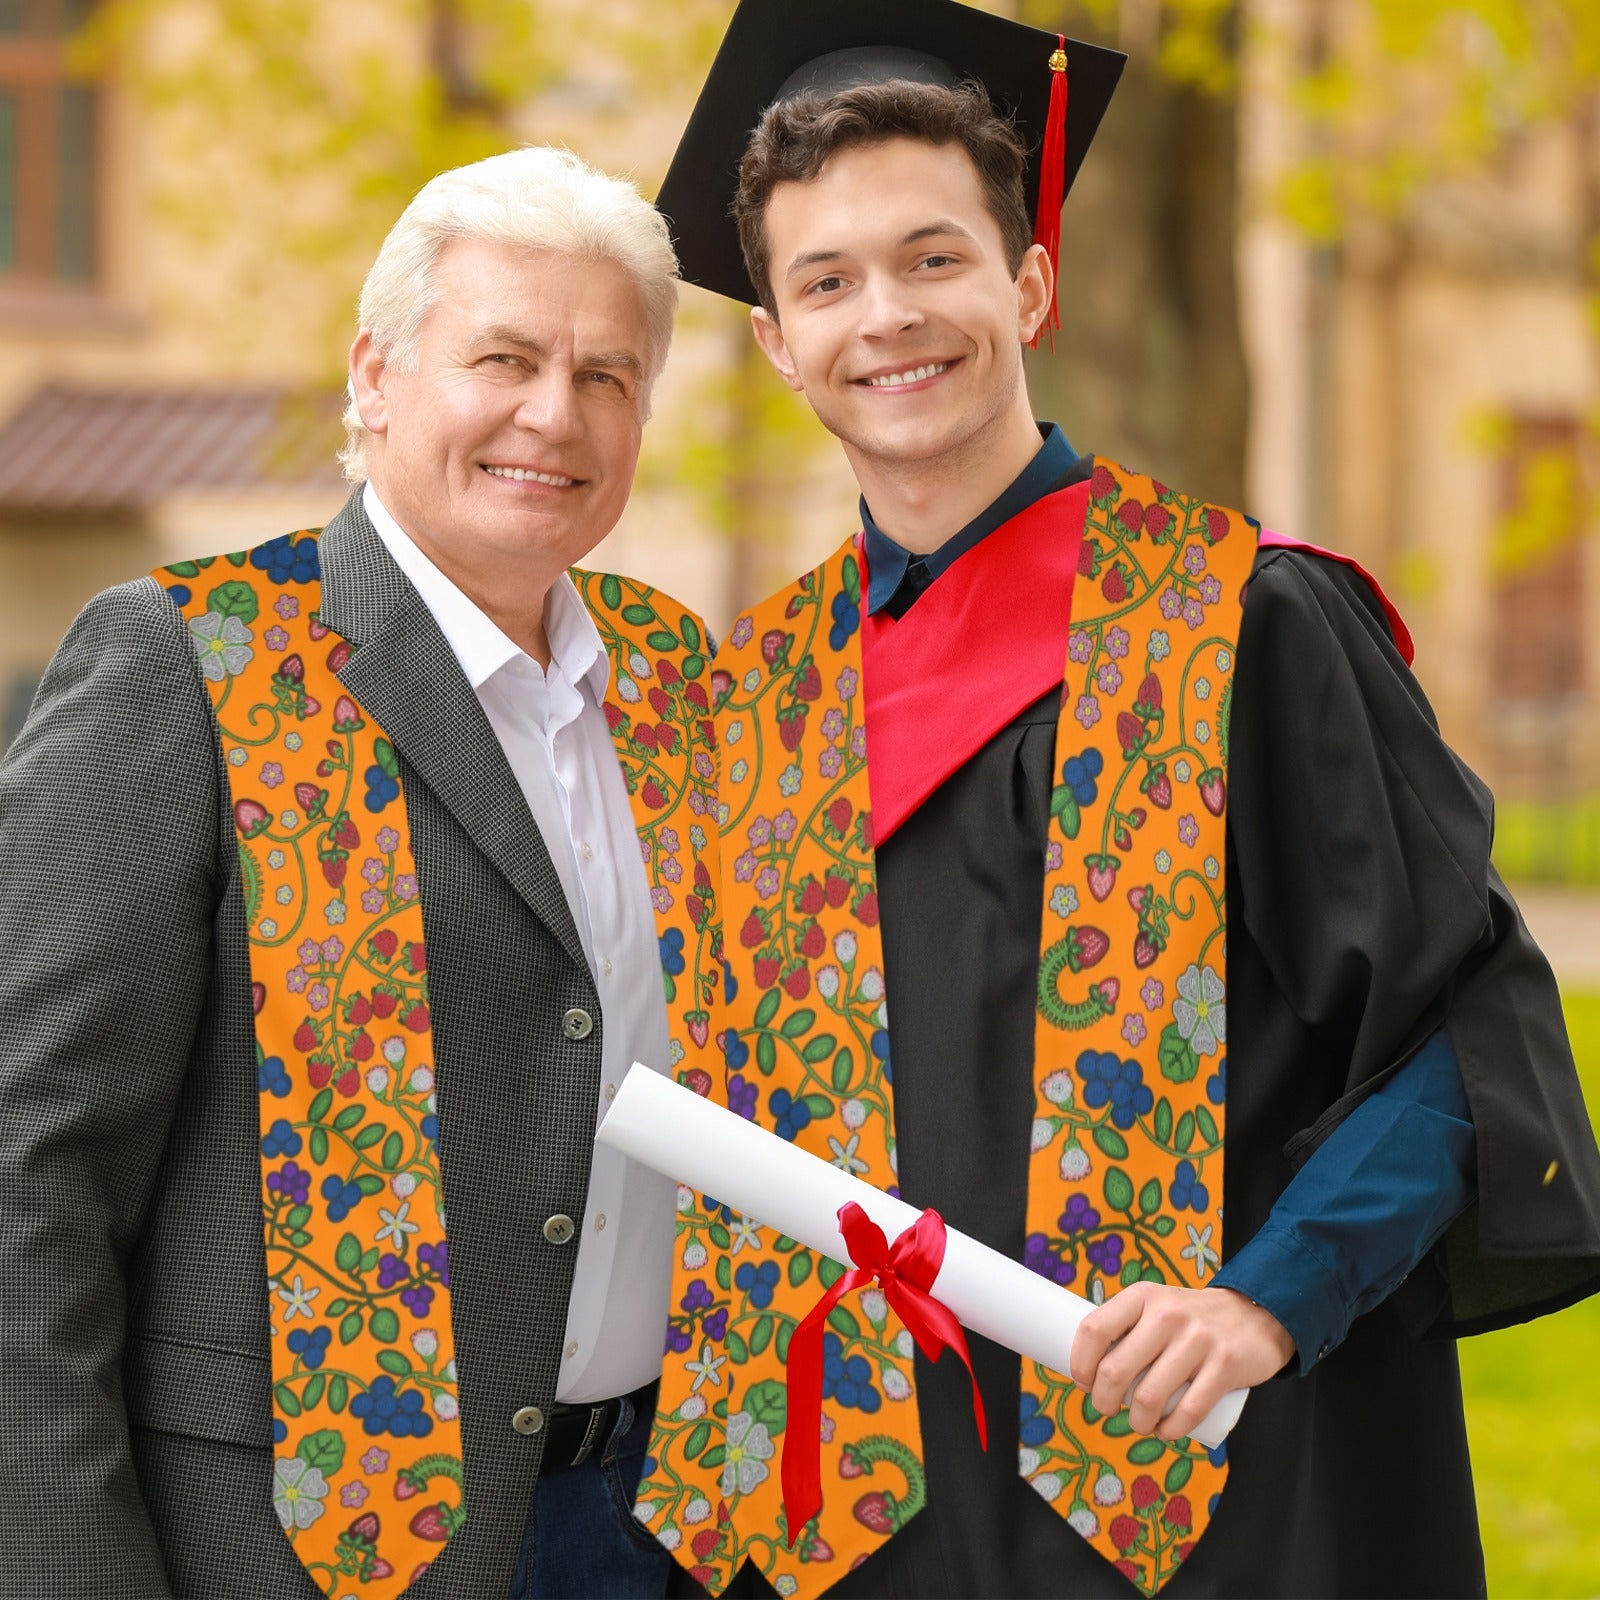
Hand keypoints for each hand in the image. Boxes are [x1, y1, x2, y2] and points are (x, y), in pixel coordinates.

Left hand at [1068, 1284, 1295, 1441]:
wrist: (1254, 1314)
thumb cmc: (1190, 1319)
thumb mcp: (1156, 1305)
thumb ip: (1128, 1327)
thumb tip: (1089, 1367)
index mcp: (1142, 1296)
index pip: (1094, 1329)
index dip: (1080, 1363)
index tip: (1083, 1382)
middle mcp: (1166, 1314)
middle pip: (1115, 1370)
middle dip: (1102, 1401)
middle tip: (1106, 1409)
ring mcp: (1197, 1340)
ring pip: (1148, 1398)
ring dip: (1136, 1422)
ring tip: (1139, 1423)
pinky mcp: (1224, 1366)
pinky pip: (1188, 1412)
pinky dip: (1170, 1431)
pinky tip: (1165, 1431)